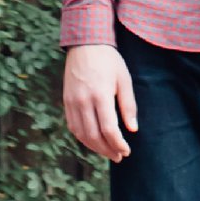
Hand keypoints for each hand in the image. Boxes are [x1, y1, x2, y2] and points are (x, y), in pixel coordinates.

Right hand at [63, 43, 137, 161]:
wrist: (86, 44)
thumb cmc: (109, 60)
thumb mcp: (124, 79)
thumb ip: (128, 105)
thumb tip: (133, 129)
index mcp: (100, 95)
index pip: (108, 129)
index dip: (118, 144)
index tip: (126, 151)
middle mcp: (83, 101)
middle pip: (94, 135)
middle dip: (107, 150)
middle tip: (119, 157)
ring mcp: (72, 102)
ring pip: (81, 134)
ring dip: (95, 148)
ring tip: (108, 152)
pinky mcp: (66, 101)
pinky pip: (73, 126)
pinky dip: (83, 138)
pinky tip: (93, 141)